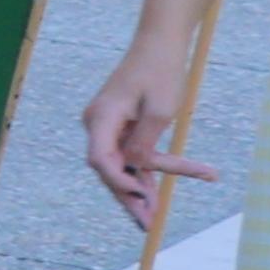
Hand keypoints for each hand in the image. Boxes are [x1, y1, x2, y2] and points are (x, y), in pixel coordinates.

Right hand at [77, 40, 218, 229]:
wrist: (160, 44)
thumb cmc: (161, 72)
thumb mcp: (161, 111)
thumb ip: (144, 144)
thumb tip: (134, 170)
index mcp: (100, 117)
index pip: (99, 159)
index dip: (119, 182)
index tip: (142, 196)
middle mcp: (98, 123)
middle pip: (108, 169)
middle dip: (128, 197)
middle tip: (147, 224)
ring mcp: (109, 126)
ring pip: (122, 165)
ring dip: (141, 189)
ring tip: (156, 217)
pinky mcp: (123, 126)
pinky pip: (133, 154)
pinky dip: (151, 170)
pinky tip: (171, 186)